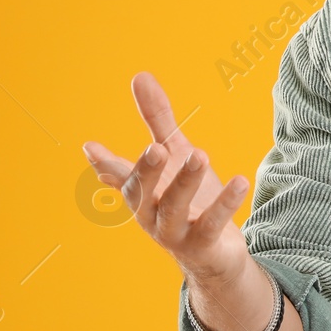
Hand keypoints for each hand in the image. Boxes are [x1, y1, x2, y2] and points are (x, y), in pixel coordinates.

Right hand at [82, 72, 252, 283]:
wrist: (215, 254)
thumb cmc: (190, 199)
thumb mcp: (177, 153)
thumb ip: (158, 120)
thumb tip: (140, 76)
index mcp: (143, 191)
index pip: (120, 174)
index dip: (105, 162)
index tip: (90, 147)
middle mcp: (151, 213)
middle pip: (140, 194)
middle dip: (145, 171)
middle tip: (155, 147)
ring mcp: (175, 232)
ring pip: (174, 207)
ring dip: (185, 181)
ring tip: (201, 154)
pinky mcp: (203, 244)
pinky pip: (212, 224)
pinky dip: (225, 204)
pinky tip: (240, 182)